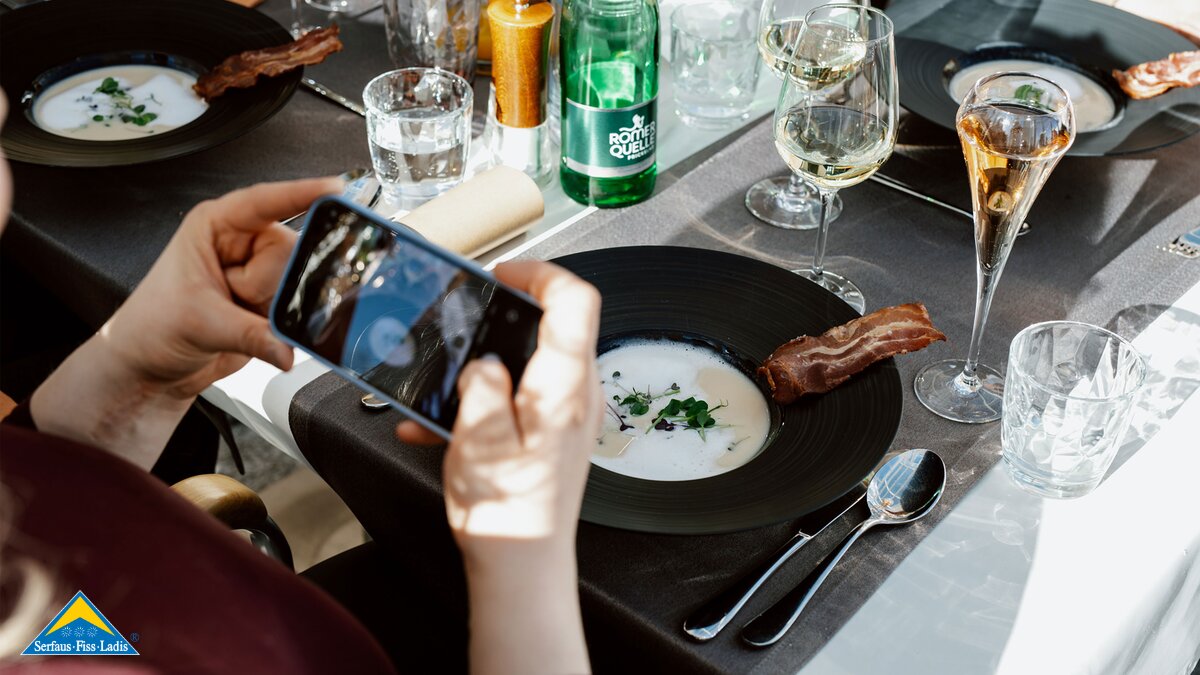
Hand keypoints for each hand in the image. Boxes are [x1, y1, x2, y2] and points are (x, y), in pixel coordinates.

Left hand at [102, 177, 340, 396]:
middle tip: (235, 298)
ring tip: (237, 315)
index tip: (334, 189)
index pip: (265, 203)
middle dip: (269, 284)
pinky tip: (260, 329)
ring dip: (274, 308)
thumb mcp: (201, 324)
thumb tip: (287, 348)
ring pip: (299, 282)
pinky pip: (300, 308)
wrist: (152, 365)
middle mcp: (242, 244)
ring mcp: (260, 274)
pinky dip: (287, 325)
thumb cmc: (154, 326)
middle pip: (289, 251)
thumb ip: (251, 336)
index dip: (301, 194)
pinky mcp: (272, 302)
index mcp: (215, 227)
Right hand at [399, 260, 599, 674]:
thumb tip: (483, 363)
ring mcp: (567, 416)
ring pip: (532, 362)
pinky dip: (484, 401)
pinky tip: (441, 427)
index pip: (575, 300)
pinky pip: (520, 399)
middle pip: (556, 326)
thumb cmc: (508, 514)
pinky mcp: (552, 436)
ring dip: (488, 363)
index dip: (540, 273)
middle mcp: (576, 395)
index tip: (503, 273)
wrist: (522, 568)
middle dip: (506, 316)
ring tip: (443, 383)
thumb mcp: (478, 438)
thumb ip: (481, 386)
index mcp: (563, 385)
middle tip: (467, 319)